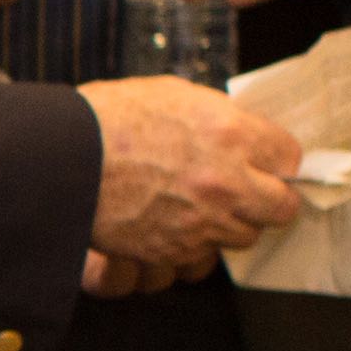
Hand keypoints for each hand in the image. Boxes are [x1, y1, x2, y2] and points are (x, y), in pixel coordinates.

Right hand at [82, 76, 303, 280]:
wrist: (60, 159)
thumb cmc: (109, 118)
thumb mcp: (175, 94)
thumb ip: (219, 117)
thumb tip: (243, 133)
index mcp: (232, 134)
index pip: (290, 157)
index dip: (278, 159)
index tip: (267, 160)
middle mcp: (226, 183)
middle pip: (282, 208)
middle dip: (271, 199)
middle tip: (252, 190)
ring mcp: (202, 223)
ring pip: (245, 236)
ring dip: (232, 223)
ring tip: (205, 206)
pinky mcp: (173, 252)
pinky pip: (202, 255)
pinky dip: (194, 242)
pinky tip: (173, 220)